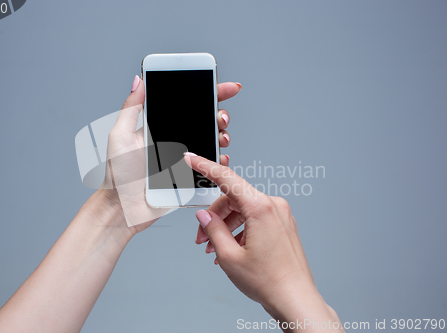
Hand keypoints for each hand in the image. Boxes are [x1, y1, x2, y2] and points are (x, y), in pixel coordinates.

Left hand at [101, 76, 241, 232]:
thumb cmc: (118, 175)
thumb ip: (131, 108)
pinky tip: (219, 157)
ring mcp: (183, 158)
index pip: (186, 104)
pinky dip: (220, 160)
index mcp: (159, 127)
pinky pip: (210, 165)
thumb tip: (139, 80)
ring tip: (220, 137)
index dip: (208, 93)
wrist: (124, 208)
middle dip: (219, 114)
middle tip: (219, 117)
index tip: (226, 87)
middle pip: (204, 121)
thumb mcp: (120, 135)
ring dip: (222, 135)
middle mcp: (173, 140)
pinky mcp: (189, 176)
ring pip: (211, 141)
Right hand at [187, 154, 342, 330]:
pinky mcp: (282, 225)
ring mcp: (280, 215)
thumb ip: (213, 229)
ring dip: (225, 227)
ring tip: (214, 249)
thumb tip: (204, 216)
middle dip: (213, 217)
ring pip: (242, 210)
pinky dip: (239, 230)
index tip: (191, 159)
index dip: (205, 167)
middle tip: (201, 238)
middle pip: (233, 199)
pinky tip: (229, 249)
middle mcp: (273, 206)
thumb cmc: (269, 281)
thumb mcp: (229, 256)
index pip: (227, 179)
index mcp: (261, 208)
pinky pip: (254, 219)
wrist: (295, 299)